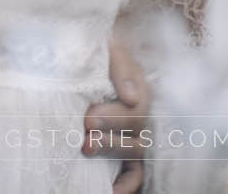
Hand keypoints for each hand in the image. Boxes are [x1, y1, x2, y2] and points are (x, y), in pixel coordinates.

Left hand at [83, 32, 149, 192]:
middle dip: (109, 140)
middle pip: (135, 134)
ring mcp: (136, 135)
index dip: (113, 118)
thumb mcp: (108, 48)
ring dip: (111, 154)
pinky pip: (135, 174)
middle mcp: (142, 114)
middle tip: (85, 141)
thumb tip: (133, 97)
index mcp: (139, 88)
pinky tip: (109, 190)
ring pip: (134, 153)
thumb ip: (120, 66)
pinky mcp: (127, 154)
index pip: (135, 111)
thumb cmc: (98, 51)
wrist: (87, 52)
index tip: (89, 120)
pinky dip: (125, 185)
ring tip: (87, 152)